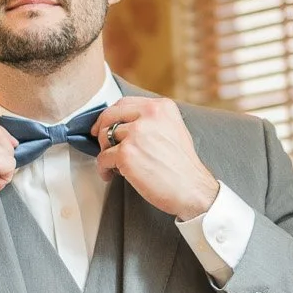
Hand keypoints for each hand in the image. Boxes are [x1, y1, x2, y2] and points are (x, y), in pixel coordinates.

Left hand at [94, 97, 219, 221]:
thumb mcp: (173, 130)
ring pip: (104, 137)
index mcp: (161, 107)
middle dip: (101, 132)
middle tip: (102, 145)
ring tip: (114, 165)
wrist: (192, 189)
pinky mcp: (126, 153)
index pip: (124, 103)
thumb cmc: (182, 166)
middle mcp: (149, 115)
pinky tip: (111, 175)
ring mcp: (136, 133)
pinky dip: (104, 169)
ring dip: (106, 153)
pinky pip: (103, 158)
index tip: (103, 125)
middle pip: (109, 116)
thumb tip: (123, 123)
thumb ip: (150, 121)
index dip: (110, 115)